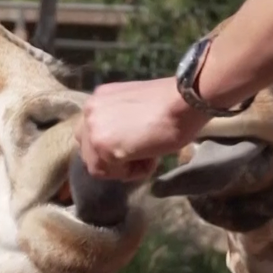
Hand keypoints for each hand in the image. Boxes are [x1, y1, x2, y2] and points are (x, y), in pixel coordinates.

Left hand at [77, 77, 209, 180]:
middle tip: (140, 155)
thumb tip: (123, 142)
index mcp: (98, 99)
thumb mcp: (135, 107)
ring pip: (98, 166)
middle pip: (89, 151)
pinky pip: (112, 173)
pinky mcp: (104, 147)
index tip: (136, 146)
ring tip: (148, 157)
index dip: (112, 146)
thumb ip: (119, 121)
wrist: (183, 101)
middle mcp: (90, 111)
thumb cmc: (172, 103)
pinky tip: (151, 158)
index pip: (92, 133)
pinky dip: (133, 172)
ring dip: (122, 168)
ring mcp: (93, 130)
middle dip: (112, 160)